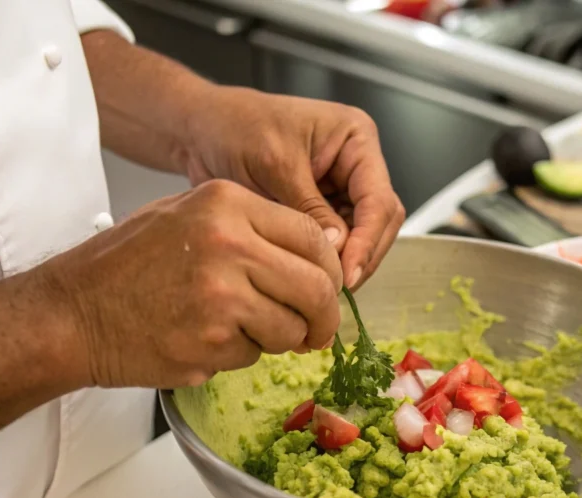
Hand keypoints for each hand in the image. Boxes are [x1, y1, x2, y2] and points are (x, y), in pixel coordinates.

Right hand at [39, 180, 343, 387]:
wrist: (71, 314)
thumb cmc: (126, 265)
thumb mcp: (187, 215)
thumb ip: (252, 229)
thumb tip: (315, 259)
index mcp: (227, 204)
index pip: (313, 237)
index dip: (329, 270)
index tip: (328, 289)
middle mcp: (230, 244)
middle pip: (317, 287)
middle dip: (324, 317)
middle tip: (317, 331)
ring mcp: (223, 296)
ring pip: (293, 328)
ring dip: (281, 340)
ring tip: (242, 330)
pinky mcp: (213, 341)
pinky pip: (257, 354)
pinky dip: (243, 354)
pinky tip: (207, 339)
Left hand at [179, 87, 405, 289]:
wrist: (201, 131)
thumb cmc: (235, 127)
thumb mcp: (275, 164)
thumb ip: (310, 208)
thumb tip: (338, 249)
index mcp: (356, 139)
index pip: (379, 199)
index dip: (368, 240)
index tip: (348, 272)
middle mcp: (356, 165)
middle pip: (380, 221)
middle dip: (363, 255)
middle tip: (338, 286)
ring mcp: (341, 189)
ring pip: (364, 237)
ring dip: (349, 262)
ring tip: (325, 285)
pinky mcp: (323, 210)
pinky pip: (339, 242)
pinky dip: (331, 261)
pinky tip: (313, 276)